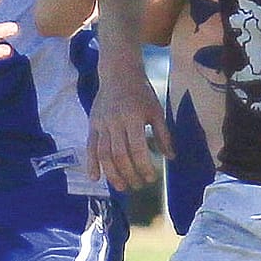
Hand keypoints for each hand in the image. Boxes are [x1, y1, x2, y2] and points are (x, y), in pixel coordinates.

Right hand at [87, 62, 169, 190]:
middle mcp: (115, 121)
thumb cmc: (141, 92)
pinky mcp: (92, 124)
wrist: (118, 73)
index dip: (144, 167)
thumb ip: (163, 135)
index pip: (137, 149)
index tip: (151, 178)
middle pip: (119, 155)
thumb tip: (171, 157)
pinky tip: (95, 178)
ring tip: (121, 187)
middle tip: (138, 185)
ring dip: (112, 174)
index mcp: (134, 117)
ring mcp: (102, 123)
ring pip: (104, 154)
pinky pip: (90, 147)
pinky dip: (91, 163)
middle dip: (129, 174)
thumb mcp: (156, 110)